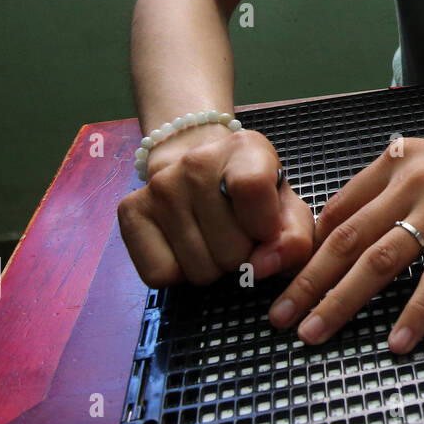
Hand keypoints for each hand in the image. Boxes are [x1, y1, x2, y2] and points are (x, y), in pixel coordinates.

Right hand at [118, 125, 314, 286]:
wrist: (199, 170)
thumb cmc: (253, 197)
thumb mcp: (287, 210)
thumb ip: (294, 240)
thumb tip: (262, 267)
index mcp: (245, 148)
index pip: (253, 189)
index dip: (266, 229)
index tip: (266, 231)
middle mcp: (196, 161)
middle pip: (230, 252)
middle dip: (241, 256)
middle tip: (237, 233)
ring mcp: (158, 186)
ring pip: (199, 270)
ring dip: (212, 267)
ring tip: (213, 239)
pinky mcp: (130, 210)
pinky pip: (161, 276)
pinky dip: (179, 274)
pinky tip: (186, 247)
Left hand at [266, 123, 423, 353]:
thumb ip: (386, 188)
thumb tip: (339, 228)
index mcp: (395, 163)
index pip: (338, 211)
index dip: (306, 251)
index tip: (284, 283)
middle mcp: (413, 181)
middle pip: (348, 239)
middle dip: (308, 282)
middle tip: (281, 317)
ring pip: (381, 260)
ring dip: (343, 300)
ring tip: (317, 331)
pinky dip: (414, 313)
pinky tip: (398, 340)